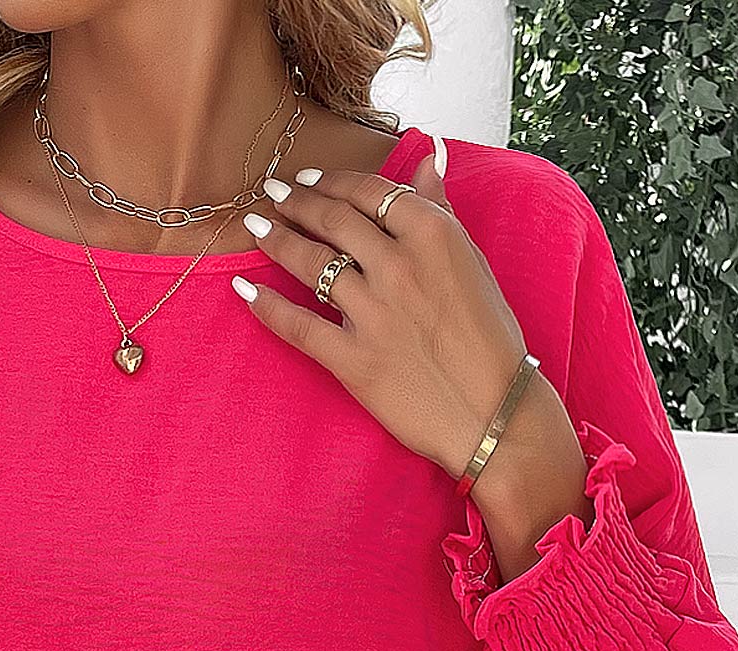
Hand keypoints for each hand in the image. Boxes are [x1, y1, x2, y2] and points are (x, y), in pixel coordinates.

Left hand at [231, 150, 593, 577]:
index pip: (368, 193)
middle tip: (272, 193)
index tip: (307, 179)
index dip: (331, 182)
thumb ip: (441, 207)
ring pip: (310, 264)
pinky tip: (244, 290)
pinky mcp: (353, 359)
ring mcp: (372, 313)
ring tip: (254, 226)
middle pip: (332, 221)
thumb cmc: (490, 338)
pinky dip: (266, 305)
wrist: (493, 411)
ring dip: (275, 240)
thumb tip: (428, 151)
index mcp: (433, 234)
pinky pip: (298, 325)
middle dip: (295, 203)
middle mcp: (398, 266)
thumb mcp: (473, 262)